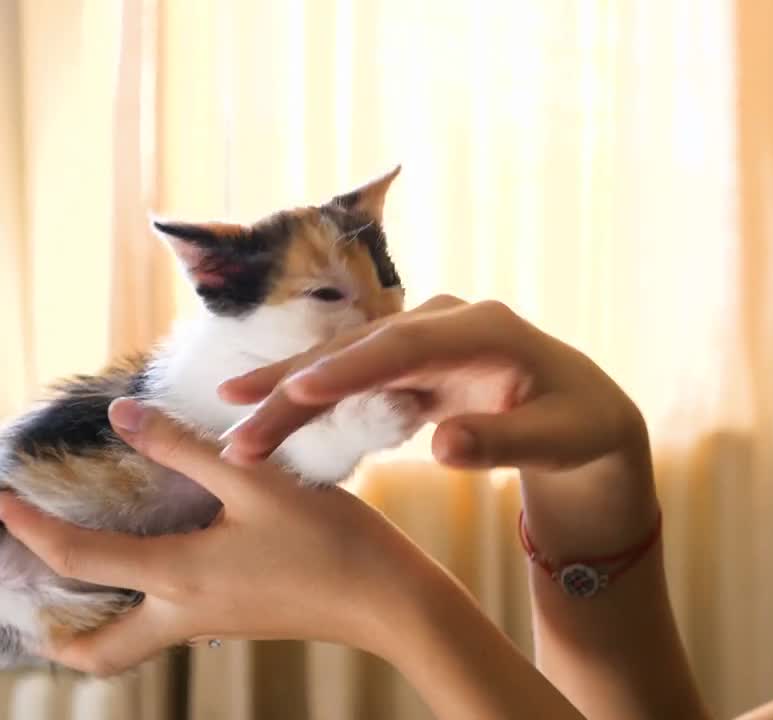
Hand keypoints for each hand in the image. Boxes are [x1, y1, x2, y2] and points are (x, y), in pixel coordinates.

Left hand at [0, 398, 434, 676]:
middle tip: (34, 594)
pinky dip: (143, 606)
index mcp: (179, 577)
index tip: (2, 498)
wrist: (389, 600)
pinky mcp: (240, 620)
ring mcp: (214, 624)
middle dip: (59, 633)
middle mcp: (185, 613)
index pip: (78, 559)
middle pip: (100, 651)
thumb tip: (123, 415)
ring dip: (98, 621)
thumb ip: (185, 448)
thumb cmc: (329, 540)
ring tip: (88, 577)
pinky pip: (170, 625)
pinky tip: (163, 561)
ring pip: (133, 642)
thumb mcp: (256, 481)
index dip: (29, 528)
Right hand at [217, 296, 657, 550]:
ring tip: (233, 428)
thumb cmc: (579, 426)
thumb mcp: (558, 439)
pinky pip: (352, 382)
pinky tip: (266, 424)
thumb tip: (442, 445)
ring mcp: (423, 341)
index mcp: (486, 329)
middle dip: (296, 385)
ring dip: (289, 395)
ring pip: (344, 364)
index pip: (407, 344)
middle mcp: (446, 323)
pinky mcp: (409, 365)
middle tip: (236, 420)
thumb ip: (504, 442)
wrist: (584, 414)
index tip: (299, 391)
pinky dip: (311, 404)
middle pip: (360, 350)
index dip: (352, 366)